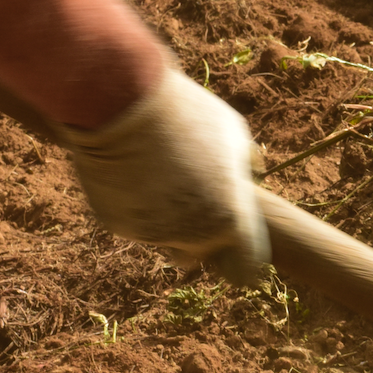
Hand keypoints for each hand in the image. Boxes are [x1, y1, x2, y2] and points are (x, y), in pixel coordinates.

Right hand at [57, 65, 269, 283]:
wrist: (119, 105)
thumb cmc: (183, 114)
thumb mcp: (231, 132)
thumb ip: (245, 163)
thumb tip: (254, 172)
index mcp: (230, 220)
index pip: (244, 268)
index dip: (241, 257)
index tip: (235, 244)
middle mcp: (193, 237)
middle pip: (201, 256)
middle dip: (199, 238)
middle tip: (192, 200)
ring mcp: (153, 234)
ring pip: (164, 237)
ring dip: (165, 217)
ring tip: (160, 171)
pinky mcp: (117, 225)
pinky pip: (133, 222)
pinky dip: (135, 205)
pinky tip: (132, 171)